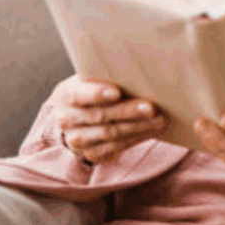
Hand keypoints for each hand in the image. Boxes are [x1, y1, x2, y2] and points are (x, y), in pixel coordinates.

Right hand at [53, 75, 167, 163]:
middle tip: (152, 107)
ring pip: (110, 134)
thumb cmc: (94, 88)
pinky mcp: (91, 154)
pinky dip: (137, 138)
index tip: (117, 92)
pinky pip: (116, 147)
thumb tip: (140, 70)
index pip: (79, 95)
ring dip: (138, 127)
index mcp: (65, 95)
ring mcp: (77, 140)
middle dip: (128, 112)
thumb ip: (106, 75)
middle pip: (100, 116)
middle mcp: (66, 119)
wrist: (80, 114)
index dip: (97, 94)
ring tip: (160, 119)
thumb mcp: (92, 78)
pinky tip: (153, 130)